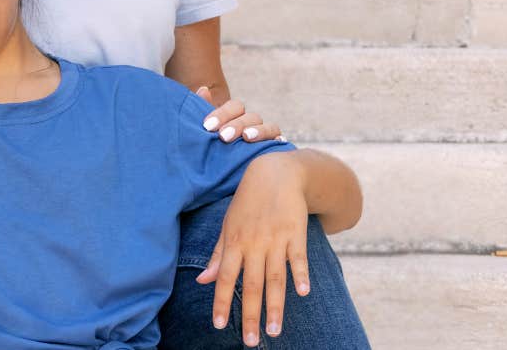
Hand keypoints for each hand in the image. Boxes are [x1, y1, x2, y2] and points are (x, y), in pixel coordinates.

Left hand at [194, 87, 284, 144]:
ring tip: (246, 137)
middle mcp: (253, 124)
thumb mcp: (204, 132)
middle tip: (222, 137)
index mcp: (236, 117)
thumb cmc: (210, 149)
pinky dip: (278, 143)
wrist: (219, 176)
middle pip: (251, 117)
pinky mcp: (275, 151)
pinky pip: (280, 145)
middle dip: (237, 125)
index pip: (235, 107)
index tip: (207, 126)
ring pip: (270, 127)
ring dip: (259, 131)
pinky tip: (273, 146)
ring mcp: (267, 137)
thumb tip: (203, 89)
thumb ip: (200, 110)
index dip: (222, 113)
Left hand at [195, 153, 309, 344]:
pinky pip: (299, 258)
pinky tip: (304, 293)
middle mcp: (254, 243)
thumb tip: (202, 281)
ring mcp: (276, 239)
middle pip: (251, 285)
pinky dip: (301, 274)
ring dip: (276, 306)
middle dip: (250, 315)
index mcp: (234, 242)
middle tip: (252, 342)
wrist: (276, 173)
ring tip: (275, 331)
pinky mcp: (296, 233)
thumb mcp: (228, 225)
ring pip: (275, 278)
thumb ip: (218, 255)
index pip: (225, 278)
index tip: (219, 326)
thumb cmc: (248, 203)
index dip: (221, 302)